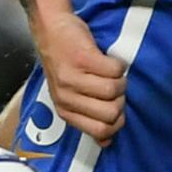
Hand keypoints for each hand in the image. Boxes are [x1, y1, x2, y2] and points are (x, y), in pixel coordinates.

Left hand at [33, 9, 126, 141]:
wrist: (51, 28)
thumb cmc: (65, 61)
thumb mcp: (71, 94)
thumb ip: (87, 117)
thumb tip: (106, 142)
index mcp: (64, 110)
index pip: (101, 131)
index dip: (116, 120)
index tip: (114, 105)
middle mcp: (66, 97)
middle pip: (112, 112)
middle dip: (120, 98)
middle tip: (109, 83)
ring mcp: (72, 78)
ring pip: (115, 90)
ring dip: (119, 79)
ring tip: (106, 70)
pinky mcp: (82, 59)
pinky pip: (115, 70)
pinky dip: (117, 64)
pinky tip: (105, 59)